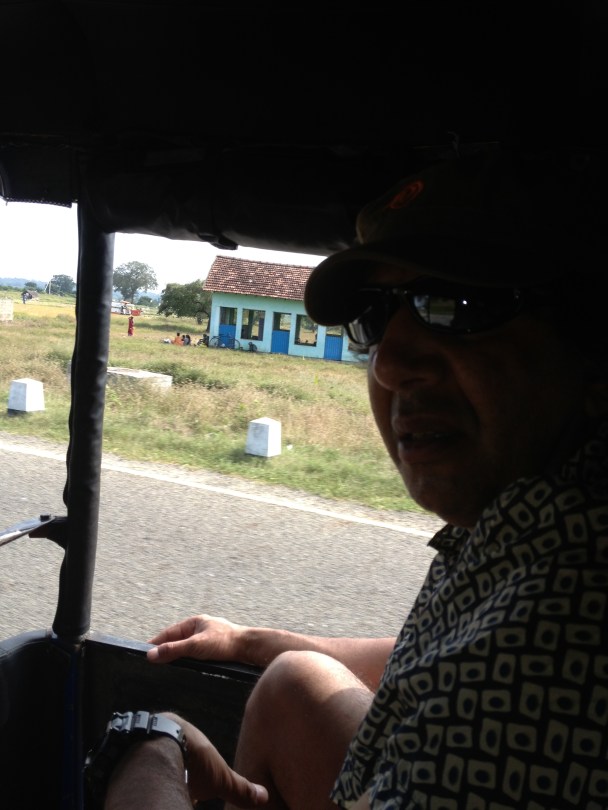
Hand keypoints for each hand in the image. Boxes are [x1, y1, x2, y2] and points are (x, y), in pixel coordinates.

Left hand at [105, 713, 267, 808]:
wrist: (154, 753)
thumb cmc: (190, 760)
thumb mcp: (220, 777)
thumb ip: (240, 788)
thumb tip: (264, 797)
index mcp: (188, 733)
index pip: (194, 751)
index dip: (197, 768)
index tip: (197, 784)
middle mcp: (164, 731)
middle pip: (171, 755)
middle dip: (176, 772)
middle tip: (179, 788)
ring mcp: (143, 740)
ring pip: (151, 759)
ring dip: (156, 774)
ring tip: (162, 791)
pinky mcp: (124, 752)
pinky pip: (131, 765)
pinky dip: (139, 777)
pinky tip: (144, 789)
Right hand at [147, 614, 247, 664]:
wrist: (250, 648)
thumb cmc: (226, 642)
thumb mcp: (195, 646)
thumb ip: (173, 650)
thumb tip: (151, 654)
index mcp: (194, 622)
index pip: (169, 633)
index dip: (156, 643)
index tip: (144, 653)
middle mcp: (201, 628)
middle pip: (177, 640)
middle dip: (166, 650)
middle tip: (152, 662)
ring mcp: (209, 638)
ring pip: (187, 647)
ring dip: (178, 655)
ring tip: (166, 667)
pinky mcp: (216, 648)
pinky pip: (197, 653)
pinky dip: (189, 659)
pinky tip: (187, 668)